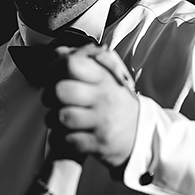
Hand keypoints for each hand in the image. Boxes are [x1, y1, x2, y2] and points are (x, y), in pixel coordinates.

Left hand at [43, 44, 138, 167]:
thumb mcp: (108, 78)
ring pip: (62, 116)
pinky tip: (69, 134)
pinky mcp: (100, 143)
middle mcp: (105, 97)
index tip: (51, 76)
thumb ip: (84, 62)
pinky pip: (68, 140)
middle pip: (61, 90)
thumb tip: (58, 51)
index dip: (54, 69)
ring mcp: (103, 121)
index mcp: (105, 78)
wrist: (144, 135)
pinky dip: (62, 139)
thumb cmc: (118, 104)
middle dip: (49, 96)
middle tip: (53, 100)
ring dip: (54, 119)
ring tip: (61, 119)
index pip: (72, 64)